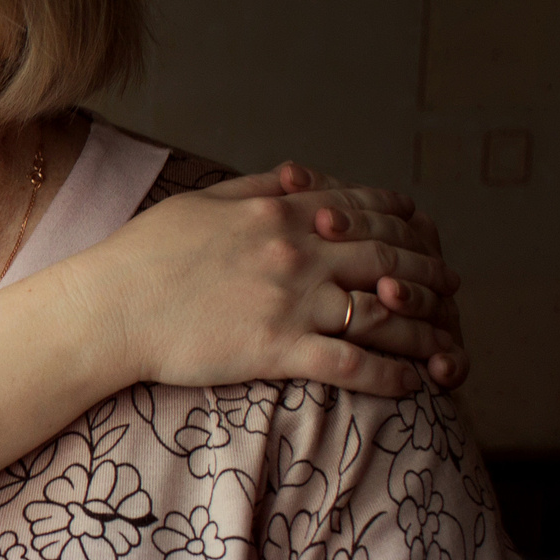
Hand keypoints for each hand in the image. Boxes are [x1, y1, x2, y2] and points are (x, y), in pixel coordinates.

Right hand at [80, 163, 465, 398]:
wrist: (106, 308)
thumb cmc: (141, 256)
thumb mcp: (201, 203)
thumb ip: (258, 187)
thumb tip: (300, 174)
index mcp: (278, 211)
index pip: (362, 210)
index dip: (404, 222)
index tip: (426, 232)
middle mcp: (295, 252)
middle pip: (387, 260)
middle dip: (429, 275)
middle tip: (453, 288)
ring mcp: (289, 301)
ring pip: (382, 314)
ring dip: (425, 330)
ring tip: (448, 344)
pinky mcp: (276, 349)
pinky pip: (352, 364)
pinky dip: (391, 376)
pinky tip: (412, 385)